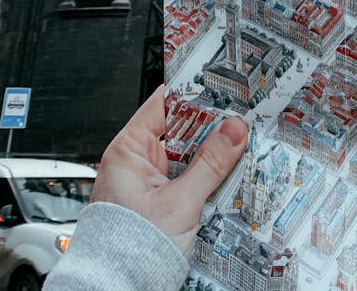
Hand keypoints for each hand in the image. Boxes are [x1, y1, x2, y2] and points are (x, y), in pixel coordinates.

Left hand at [90, 85, 247, 256]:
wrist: (118, 289)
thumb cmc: (130, 251)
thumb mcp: (180, 203)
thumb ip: (211, 164)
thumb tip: (233, 130)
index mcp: (128, 151)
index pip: (162, 104)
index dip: (192, 93)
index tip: (221, 87)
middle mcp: (134, 162)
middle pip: (179, 130)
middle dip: (209, 127)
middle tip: (238, 120)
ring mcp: (146, 181)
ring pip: (185, 155)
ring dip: (209, 153)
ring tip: (237, 145)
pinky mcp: (157, 200)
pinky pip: (185, 177)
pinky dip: (204, 175)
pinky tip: (225, 174)